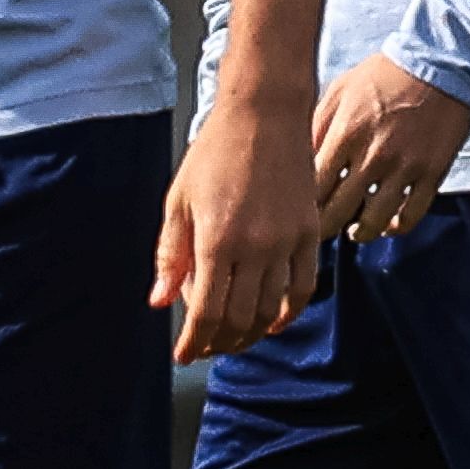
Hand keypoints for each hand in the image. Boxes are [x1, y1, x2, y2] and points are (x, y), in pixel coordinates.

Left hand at [156, 84, 322, 361]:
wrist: (265, 113)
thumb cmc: (216, 151)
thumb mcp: (179, 201)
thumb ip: (170, 255)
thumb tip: (160, 301)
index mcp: (217, 239)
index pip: (207, 312)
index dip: (194, 342)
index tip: (184, 355)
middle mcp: (255, 247)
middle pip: (239, 319)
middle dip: (219, 343)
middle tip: (206, 348)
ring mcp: (287, 242)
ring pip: (271, 310)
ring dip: (250, 334)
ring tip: (233, 339)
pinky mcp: (309, 233)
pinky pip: (303, 287)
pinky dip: (288, 313)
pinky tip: (273, 322)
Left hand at [311, 56, 469, 246]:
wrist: (440, 62)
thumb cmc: (384, 74)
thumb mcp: (340, 90)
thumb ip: (316, 126)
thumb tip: (298, 162)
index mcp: (345, 134)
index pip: (313, 187)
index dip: (303, 205)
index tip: (301, 210)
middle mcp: (373, 155)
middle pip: (337, 212)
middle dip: (324, 228)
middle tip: (320, 230)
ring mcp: (405, 167)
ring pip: (374, 222)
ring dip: (359, 233)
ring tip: (353, 231)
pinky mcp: (432, 173)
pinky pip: (411, 216)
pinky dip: (396, 227)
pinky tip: (387, 224)